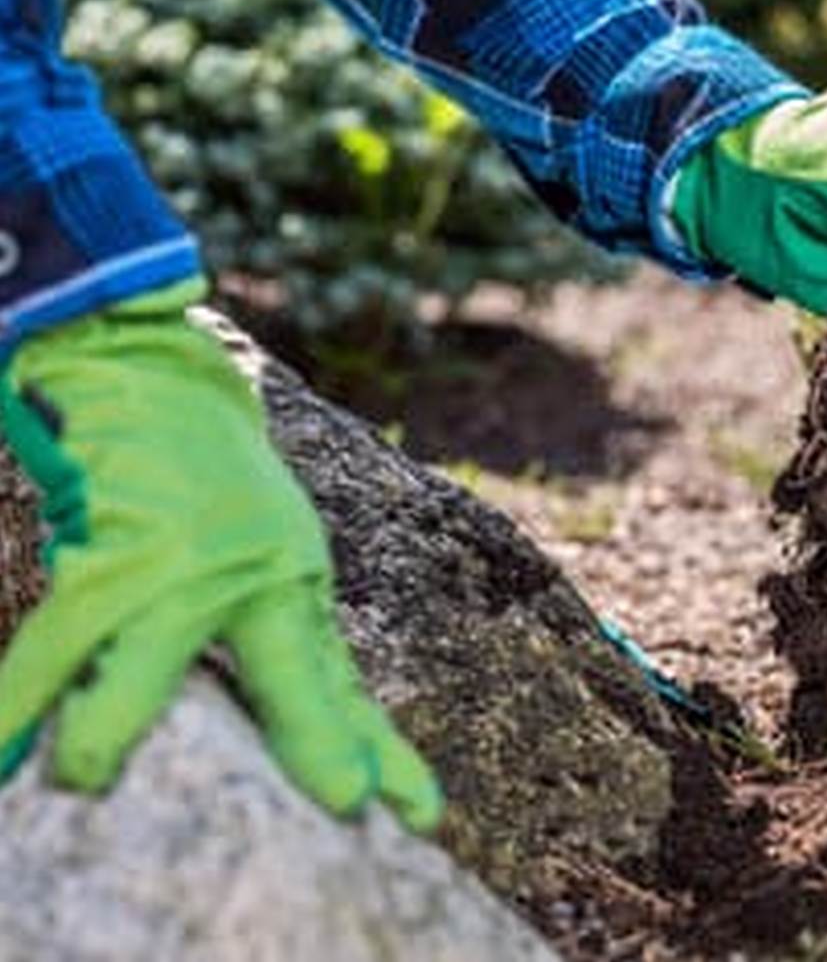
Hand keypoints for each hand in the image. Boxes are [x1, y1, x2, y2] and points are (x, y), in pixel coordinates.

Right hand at [0, 279, 441, 830]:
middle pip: (290, 674)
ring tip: (81, 777)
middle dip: (315, 739)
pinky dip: (22, 697)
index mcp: (292, 579)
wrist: (151, 373)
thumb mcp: (270, 552)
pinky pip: (58, 642)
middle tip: (345, 798)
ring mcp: (183, 560)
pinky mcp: (111, 546)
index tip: (423, 814)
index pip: (341, 685)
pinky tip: (4, 748)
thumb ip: (285, 642)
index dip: (376, 752)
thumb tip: (323, 736)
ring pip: (146, 671)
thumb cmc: (209, 477)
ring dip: (104, 732)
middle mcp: (254, 571)